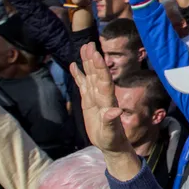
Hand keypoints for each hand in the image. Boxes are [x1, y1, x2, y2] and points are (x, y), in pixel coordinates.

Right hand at [70, 42, 134, 156]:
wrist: (111, 144)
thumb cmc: (112, 140)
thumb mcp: (110, 133)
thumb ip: (111, 121)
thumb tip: (115, 111)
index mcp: (108, 101)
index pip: (104, 80)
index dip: (101, 68)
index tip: (97, 54)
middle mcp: (102, 95)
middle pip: (97, 74)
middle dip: (93, 59)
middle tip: (89, 44)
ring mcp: (95, 97)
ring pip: (90, 76)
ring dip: (87, 62)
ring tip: (84, 47)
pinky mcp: (88, 101)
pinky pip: (83, 84)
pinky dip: (78, 74)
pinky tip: (73, 64)